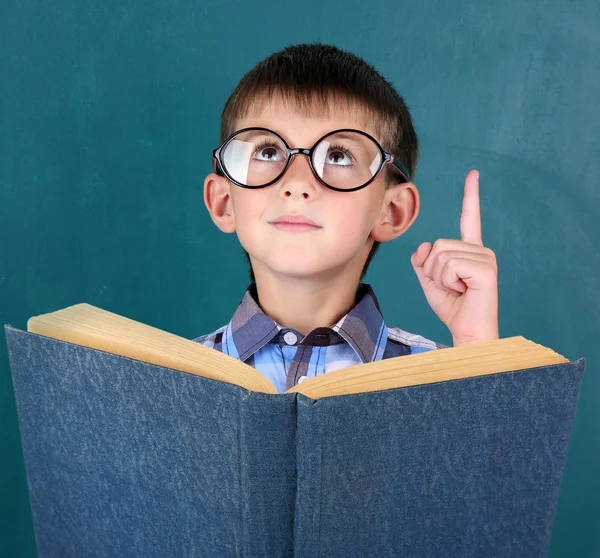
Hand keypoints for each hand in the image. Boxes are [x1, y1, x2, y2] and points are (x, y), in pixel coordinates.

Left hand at [410, 170, 498, 346]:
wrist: (466, 330)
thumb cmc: (452, 307)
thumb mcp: (430, 281)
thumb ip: (423, 262)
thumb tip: (423, 246)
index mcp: (469, 250)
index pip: (469, 218)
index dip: (471, 196)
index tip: (473, 174)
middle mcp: (480, 250)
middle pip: (437, 244)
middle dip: (432, 269)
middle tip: (450, 286)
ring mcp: (485, 258)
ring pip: (440, 255)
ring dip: (439, 277)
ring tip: (457, 289)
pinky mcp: (486, 268)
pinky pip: (449, 265)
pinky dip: (447, 281)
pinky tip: (462, 290)